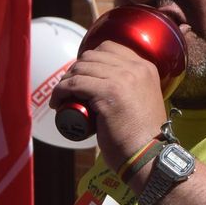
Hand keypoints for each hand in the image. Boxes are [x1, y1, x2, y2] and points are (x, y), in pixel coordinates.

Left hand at [51, 40, 166, 169]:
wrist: (148, 156)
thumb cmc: (142, 137)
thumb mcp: (143, 101)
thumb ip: (133, 88)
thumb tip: (108, 85)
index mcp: (145, 67)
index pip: (109, 48)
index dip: (89, 60)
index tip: (81, 76)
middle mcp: (136, 68)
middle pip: (92, 56)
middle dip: (75, 70)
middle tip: (68, 88)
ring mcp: (123, 79)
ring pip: (81, 68)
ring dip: (65, 80)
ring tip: (61, 96)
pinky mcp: (109, 93)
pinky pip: (75, 84)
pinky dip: (60, 91)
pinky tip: (57, 101)